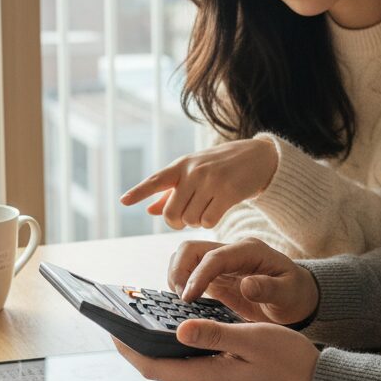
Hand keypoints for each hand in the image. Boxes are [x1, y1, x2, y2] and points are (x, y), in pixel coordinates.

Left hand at [113, 319, 319, 380]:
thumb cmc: (291, 364)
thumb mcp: (253, 339)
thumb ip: (214, 335)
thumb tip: (178, 329)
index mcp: (208, 380)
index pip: (153, 366)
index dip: (128, 347)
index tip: (110, 327)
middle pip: (160, 369)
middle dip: (138, 346)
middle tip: (124, 319)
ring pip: (176, 371)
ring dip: (159, 350)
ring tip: (147, 322)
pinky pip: (193, 372)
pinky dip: (180, 354)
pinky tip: (183, 336)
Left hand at [120, 140, 278, 229]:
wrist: (257, 157)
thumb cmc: (221, 166)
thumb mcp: (194, 172)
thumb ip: (171, 192)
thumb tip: (150, 210)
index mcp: (182, 165)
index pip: (156, 180)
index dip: (139, 192)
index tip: (123, 201)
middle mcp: (194, 171)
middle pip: (172, 213)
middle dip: (177, 222)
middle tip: (186, 218)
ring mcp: (211, 181)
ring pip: (190, 220)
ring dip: (196, 222)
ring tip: (205, 209)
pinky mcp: (229, 192)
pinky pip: (209, 222)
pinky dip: (210, 223)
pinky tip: (216, 212)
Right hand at [168, 238, 319, 326]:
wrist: (296, 297)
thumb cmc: (295, 294)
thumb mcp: (289, 294)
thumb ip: (270, 288)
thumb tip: (246, 285)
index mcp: (250, 251)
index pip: (215, 257)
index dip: (198, 276)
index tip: (188, 298)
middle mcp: (232, 251)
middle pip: (192, 249)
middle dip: (179, 271)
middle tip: (181, 300)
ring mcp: (222, 262)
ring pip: (186, 258)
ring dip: (177, 276)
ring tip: (182, 302)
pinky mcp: (215, 276)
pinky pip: (190, 273)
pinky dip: (181, 284)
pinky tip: (185, 303)